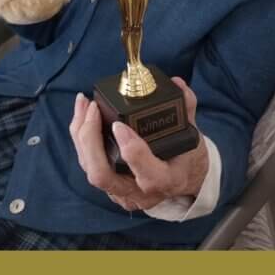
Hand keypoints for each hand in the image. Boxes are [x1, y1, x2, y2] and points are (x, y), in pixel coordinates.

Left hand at [68, 78, 208, 212]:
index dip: (132, 152)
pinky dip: (81, 140)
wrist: (182, 180)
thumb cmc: (187, 157)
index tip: (119, 124)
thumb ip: (186, 109)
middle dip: (91, 141)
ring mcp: (120, 192)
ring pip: (91, 169)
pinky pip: (88, 165)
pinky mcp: (108, 185)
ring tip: (83, 104)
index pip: (148, 175)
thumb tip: (176, 82)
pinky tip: (82, 116)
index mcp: (166, 181)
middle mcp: (139, 193)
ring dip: (81, 136)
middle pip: (103, 176)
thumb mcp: (192, 135)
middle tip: (93, 109)